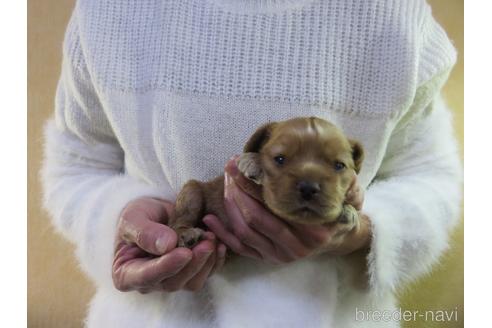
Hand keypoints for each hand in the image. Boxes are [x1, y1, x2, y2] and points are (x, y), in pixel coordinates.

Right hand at [112, 197, 225, 292]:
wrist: (155, 211)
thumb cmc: (138, 215)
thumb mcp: (133, 218)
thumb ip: (145, 232)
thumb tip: (166, 246)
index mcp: (127, 274)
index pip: (147, 277)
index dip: (167, 267)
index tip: (184, 253)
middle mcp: (150, 283)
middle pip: (173, 283)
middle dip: (192, 263)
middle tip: (206, 242)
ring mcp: (171, 280)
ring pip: (192, 282)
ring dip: (206, 262)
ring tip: (212, 238)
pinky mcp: (190, 274)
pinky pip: (206, 275)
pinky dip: (215, 262)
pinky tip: (220, 246)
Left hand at [203, 158, 370, 263]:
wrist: (335, 238)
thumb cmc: (330, 210)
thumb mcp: (337, 196)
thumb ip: (325, 181)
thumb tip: (309, 158)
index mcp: (312, 231)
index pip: (272, 204)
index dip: (251, 182)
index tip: (237, 162)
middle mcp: (295, 248)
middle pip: (254, 217)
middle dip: (236, 190)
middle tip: (228, 169)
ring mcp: (279, 257)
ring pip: (244, 231)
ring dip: (229, 206)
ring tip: (224, 183)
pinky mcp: (267, 260)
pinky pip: (239, 248)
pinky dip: (222, 234)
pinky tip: (209, 219)